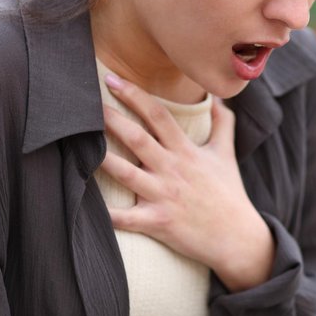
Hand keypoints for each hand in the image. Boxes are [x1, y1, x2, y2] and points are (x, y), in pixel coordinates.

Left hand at [100, 73, 274, 291]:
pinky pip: (126, 218)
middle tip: (88, 102)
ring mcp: (164, 196)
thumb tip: (218, 98)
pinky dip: (106, 214)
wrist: (237, 236)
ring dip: (102, 158)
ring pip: (126, 174)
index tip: (113, 80)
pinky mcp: (158, 221)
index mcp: (186, 151)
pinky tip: (84, 205)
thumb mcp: (226, 154)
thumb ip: (223, 123)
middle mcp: (172, 169)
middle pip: (137, 138)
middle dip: (112, 119)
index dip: (135, 95)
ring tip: (78, 144)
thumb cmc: (229, 193)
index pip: (158, 116)